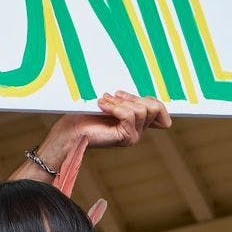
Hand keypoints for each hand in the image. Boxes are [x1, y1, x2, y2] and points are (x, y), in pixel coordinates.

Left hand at [30, 90, 170, 173]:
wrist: (71, 129)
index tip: (122, 95)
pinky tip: (102, 106)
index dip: (151, 99)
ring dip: (120, 102)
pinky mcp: (127, 138)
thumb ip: (129, 100)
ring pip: (141, 110)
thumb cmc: (87, 115)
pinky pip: (129, 115)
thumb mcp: (113, 102)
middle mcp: (139, 130)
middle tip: (112, 96)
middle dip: (131, 97)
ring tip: (104, 103)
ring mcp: (134, 136)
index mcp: (138, 121)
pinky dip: (114, 107)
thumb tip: (144, 94)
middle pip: (154, 107)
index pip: (160, 109)